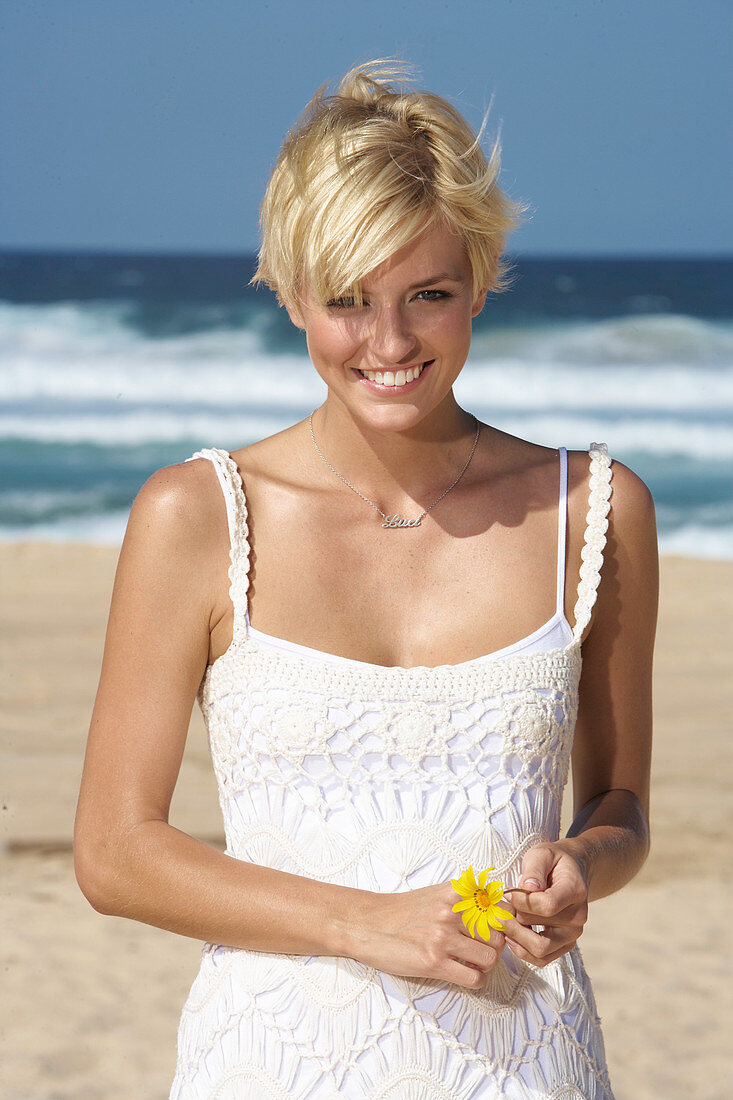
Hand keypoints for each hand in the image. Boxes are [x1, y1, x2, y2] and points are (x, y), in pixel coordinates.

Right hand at [351, 880, 505, 990]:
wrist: (367, 923)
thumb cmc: (402, 910)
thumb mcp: (436, 893)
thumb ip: (465, 898)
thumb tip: (497, 907)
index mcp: (456, 892)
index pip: (502, 907)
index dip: (505, 923)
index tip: (498, 930)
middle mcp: (452, 911)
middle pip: (499, 936)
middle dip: (495, 947)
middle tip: (482, 950)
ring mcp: (443, 936)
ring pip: (490, 958)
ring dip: (484, 965)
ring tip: (471, 962)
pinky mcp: (434, 961)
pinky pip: (474, 978)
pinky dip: (475, 980)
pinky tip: (463, 973)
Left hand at [502, 842, 588, 966]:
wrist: (571, 871)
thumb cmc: (553, 861)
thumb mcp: (541, 853)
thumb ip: (534, 869)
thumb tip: (527, 889)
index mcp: (575, 891)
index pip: (547, 906)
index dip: (522, 902)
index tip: (508, 893)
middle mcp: (578, 917)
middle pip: (541, 931)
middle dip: (514, 922)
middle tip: (499, 909)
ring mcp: (573, 934)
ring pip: (541, 950)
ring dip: (516, 938)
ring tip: (503, 922)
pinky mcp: (565, 944)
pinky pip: (542, 958)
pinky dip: (522, 949)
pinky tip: (510, 934)